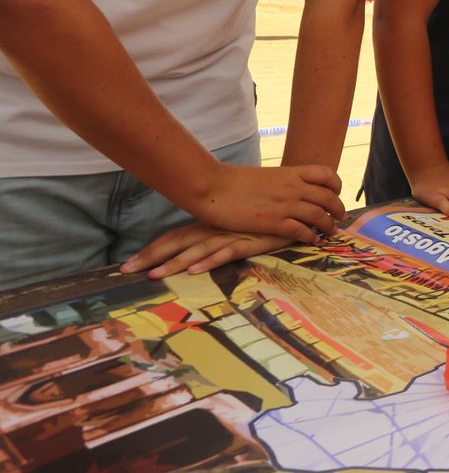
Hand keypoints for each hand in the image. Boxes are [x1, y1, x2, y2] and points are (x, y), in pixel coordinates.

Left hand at [122, 221, 292, 278]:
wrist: (298, 196)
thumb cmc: (267, 210)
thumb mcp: (240, 218)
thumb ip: (222, 227)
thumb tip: (201, 241)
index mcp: (210, 222)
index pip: (175, 235)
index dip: (153, 248)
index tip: (130, 262)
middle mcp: (216, 227)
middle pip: (177, 242)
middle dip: (151, 257)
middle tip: (125, 271)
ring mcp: (232, 234)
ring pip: (197, 250)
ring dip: (174, 264)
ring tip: (153, 277)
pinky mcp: (251, 241)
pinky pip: (226, 253)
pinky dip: (208, 261)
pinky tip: (194, 270)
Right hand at [180, 162, 343, 243]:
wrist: (211, 186)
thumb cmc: (232, 180)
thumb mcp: (264, 174)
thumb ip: (281, 181)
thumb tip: (289, 188)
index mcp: (290, 172)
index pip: (326, 174)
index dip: (336, 185)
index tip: (336, 194)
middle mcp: (292, 187)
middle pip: (328, 197)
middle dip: (338, 208)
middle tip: (340, 217)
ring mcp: (284, 204)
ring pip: (319, 215)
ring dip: (328, 225)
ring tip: (331, 232)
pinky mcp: (273, 222)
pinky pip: (301, 231)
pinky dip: (310, 237)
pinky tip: (312, 241)